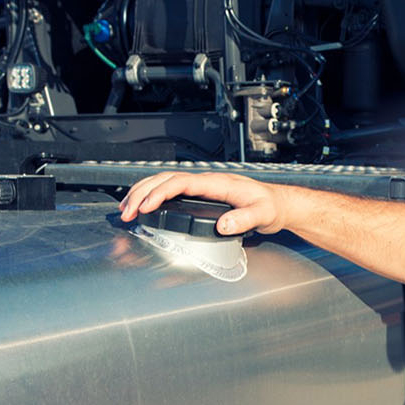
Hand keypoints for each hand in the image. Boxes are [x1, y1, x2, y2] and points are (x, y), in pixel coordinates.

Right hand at [118, 172, 288, 235]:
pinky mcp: (201, 194)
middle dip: (142, 193)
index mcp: (217, 183)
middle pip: (165, 179)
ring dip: (142, 193)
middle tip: (127, 211)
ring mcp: (202, 187)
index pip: (180, 182)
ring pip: (164, 182)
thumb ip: (244, 220)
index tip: (147, 206)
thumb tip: (224, 225)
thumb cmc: (270, 206)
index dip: (160, 193)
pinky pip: (171, 190)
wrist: (278, 204)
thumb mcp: (261, 214)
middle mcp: (207, 182)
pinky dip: (152, 196)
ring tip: (126, 208)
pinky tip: (143, 206)